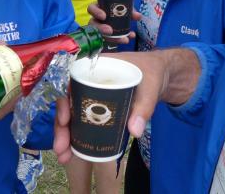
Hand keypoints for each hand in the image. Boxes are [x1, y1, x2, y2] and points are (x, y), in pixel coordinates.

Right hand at [53, 49, 199, 163]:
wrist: (162, 75)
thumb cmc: (153, 72)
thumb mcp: (150, 86)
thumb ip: (144, 106)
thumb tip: (135, 132)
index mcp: (96, 67)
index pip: (72, 83)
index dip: (63, 102)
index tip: (65, 120)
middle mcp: (89, 80)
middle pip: (68, 102)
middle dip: (62, 127)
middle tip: (61, 149)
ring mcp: (93, 95)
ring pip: (73, 114)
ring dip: (66, 135)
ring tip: (64, 156)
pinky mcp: (99, 108)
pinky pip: (83, 120)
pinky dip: (77, 135)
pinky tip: (73, 151)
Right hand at [87, 3, 138, 43]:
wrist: (122, 13)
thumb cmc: (120, 6)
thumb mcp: (124, 6)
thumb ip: (130, 10)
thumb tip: (138, 16)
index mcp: (98, 7)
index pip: (91, 8)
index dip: (96, 12)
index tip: (104, 16)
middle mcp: (96, 18)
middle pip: (93, 24)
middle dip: (101, 29)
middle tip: (110, 31)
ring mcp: (99, 28)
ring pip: (101, 35)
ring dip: (113, 38)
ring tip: (125, 40)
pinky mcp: (104, 36)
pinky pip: (108, 40)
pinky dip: (119, 40)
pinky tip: (127, 39)